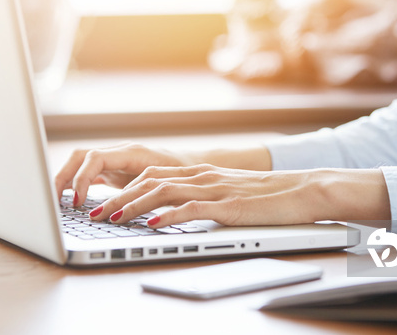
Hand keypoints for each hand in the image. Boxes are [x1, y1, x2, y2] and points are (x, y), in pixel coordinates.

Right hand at [54, 143, 191, 204]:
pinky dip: (76, 184)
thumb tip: (123, 210)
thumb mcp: (168, 184)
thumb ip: (147, 192)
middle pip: (80, 156)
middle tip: (54, 202)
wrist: (195, 166)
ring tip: (55, 202)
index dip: (81, 179)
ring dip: (65, 180)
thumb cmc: (185, 174)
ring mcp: (115, 161)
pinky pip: (89, 173)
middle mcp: (120, 153)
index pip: (94, 158)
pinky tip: (70, 201)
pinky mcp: (115, 171)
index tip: (77, 201)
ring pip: (81, 163)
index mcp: (132, 152)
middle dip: (63, 177)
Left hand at [87, 164, 390, 227]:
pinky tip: (152, 224)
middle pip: (149, 179)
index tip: (103, 201)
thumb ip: (199, 198)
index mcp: (199, 172)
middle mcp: (201, 175)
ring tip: (112, 218)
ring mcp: (213, 187)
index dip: (123, 186)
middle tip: (95, 212)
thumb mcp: (225, 193)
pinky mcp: (227, 204)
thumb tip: (169, 212)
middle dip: (118, 195)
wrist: (302, 191)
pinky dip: (168, 215)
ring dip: (133, 204)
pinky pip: (191, 207)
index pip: (151, 174)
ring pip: (163, 190)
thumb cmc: (264, 197)